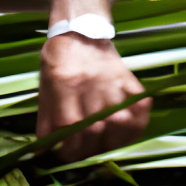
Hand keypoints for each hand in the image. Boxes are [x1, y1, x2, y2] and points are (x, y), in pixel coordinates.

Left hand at [37, 35, 149, 162]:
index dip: (71, 147)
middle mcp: (89, 83)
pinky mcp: (127, 76)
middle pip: (96, 127)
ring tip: (105, 145)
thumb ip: (46, 122)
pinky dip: (139, 120)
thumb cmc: (58, 62)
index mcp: (64, 84)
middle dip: (90, 148)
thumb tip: (45, 153)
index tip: (69, 154)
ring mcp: (111, 79)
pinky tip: (128, 128)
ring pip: (120, 120)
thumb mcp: (44, 90)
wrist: (79, 31)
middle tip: (86, 152)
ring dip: (114, 139)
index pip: (71, 126)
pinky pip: (140, 103)